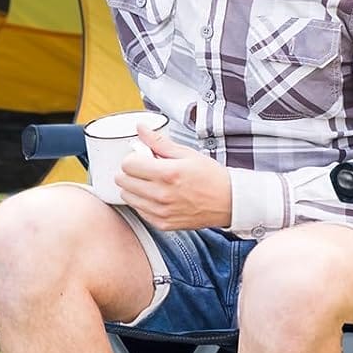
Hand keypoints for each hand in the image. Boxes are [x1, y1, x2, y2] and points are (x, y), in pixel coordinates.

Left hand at [115, 120, 232, 230]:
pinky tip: (155, 196)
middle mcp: (162, 194)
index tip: (142, 158)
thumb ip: (159, 142)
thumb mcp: (187, 153)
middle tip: (144, 169)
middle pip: (123, 181)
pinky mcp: (163, 223)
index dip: (133, 158)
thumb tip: (141, 129)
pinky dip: (142, 202)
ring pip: (127, 197)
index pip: (127, 165)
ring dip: (133, 188)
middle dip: (131, 172)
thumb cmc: (210, 176)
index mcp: (167, 173)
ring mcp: (161, 211)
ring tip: (151, 182)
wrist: (229, 202)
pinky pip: (139, 211)